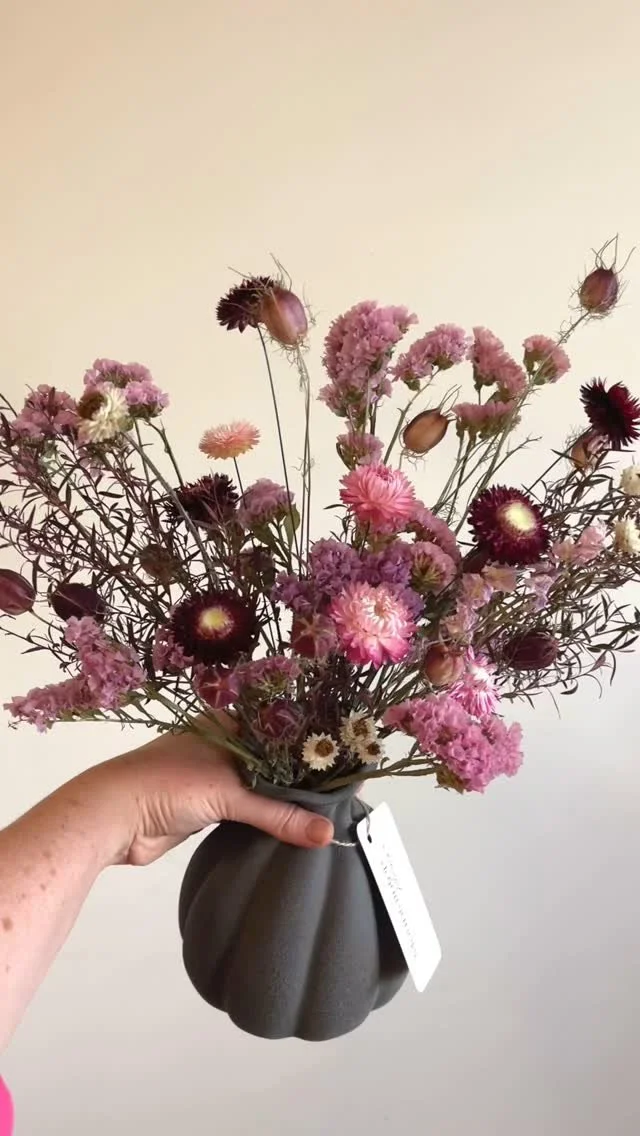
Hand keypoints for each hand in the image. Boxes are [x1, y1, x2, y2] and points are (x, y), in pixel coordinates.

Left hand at [82, 727, 334, 866]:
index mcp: (228, 724)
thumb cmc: (167, 784)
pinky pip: (247, 812)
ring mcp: (215, 777)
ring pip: (260, 788)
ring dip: (285, 802)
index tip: (347, 761)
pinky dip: (267, 820)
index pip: (280, 731)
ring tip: (330, 812)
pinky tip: (296, 829)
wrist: (114, 818)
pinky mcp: (209, 808)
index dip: (310, 745)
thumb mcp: (229, 793)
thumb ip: (279, 814)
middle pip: (273, 762)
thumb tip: (328, 834)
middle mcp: (225, 746)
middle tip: (344, 793)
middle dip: (301, 778)